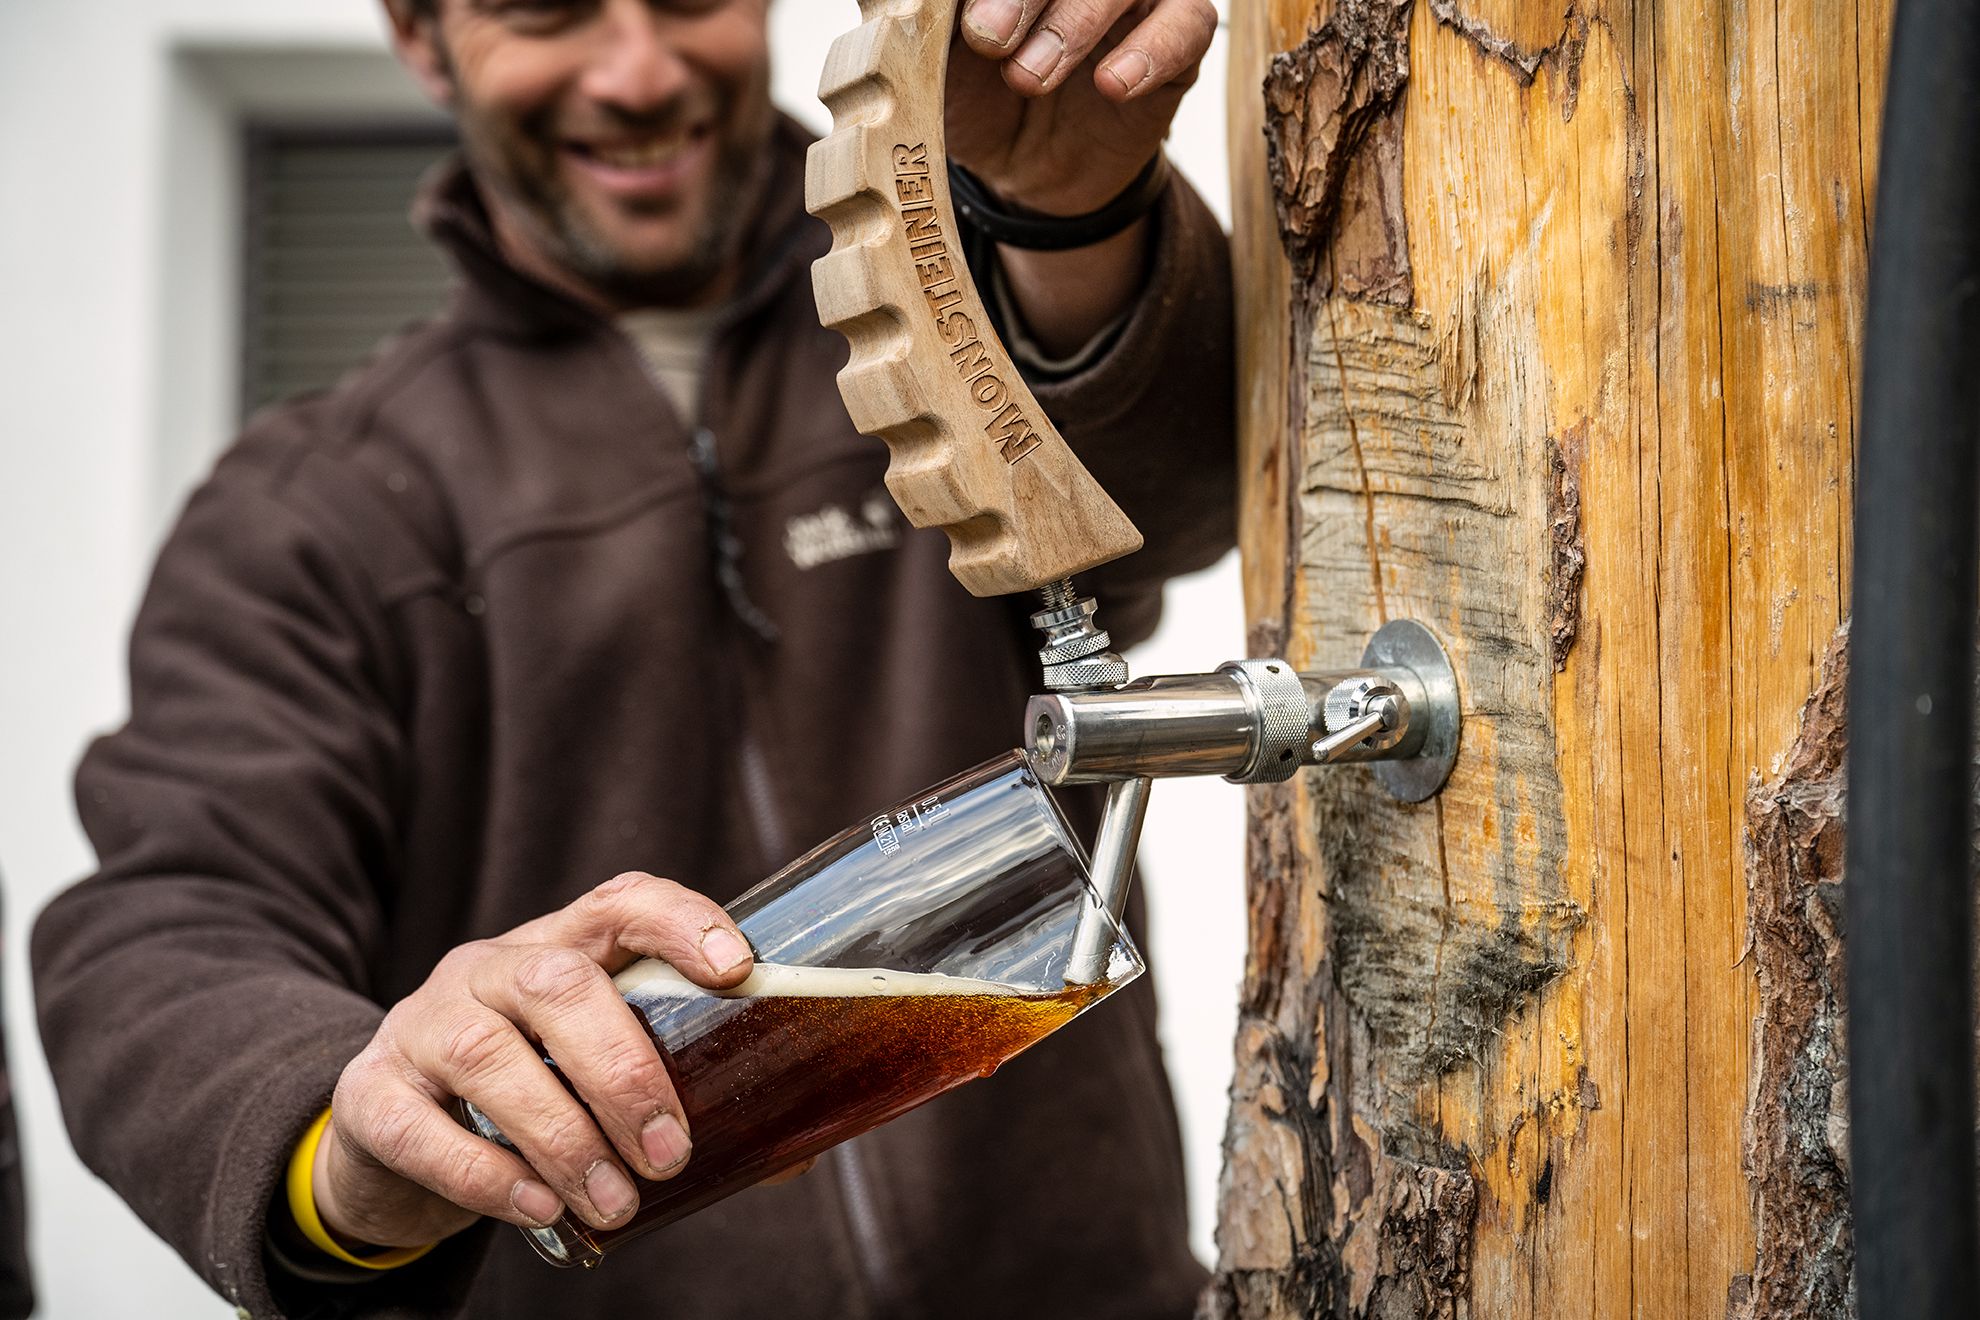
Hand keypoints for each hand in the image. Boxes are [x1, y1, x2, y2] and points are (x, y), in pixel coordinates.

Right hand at [312, 873, 755, 1249]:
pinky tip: (537, 1206)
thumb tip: (790, 1156)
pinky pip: (420, 1127)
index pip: (622, 903)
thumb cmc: (526, 1094)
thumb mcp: (593, 1075)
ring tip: (615, 1203)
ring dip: (564, 1136)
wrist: (392, 1138)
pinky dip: (485, 1172)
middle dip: (625, 1070)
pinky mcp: (371, 1093)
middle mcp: (488, 968)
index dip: (681, 923)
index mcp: (559, 947)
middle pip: (558, 983)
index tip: (735, 971)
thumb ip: (681, 1100)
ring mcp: (422, 1024)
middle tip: (670, 1153)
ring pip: (489, 1054)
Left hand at [947, 0, 1218, 216]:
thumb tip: (918, 2)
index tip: (965, 24)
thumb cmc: (978, 95)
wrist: (1026, 169)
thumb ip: (935, 17)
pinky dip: (1151, 51)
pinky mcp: (1180, 35)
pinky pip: (1186, 23)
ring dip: (1076, 23)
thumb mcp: (937, 59)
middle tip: (987, 39)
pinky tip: (1112, 84)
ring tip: (1029, 78)